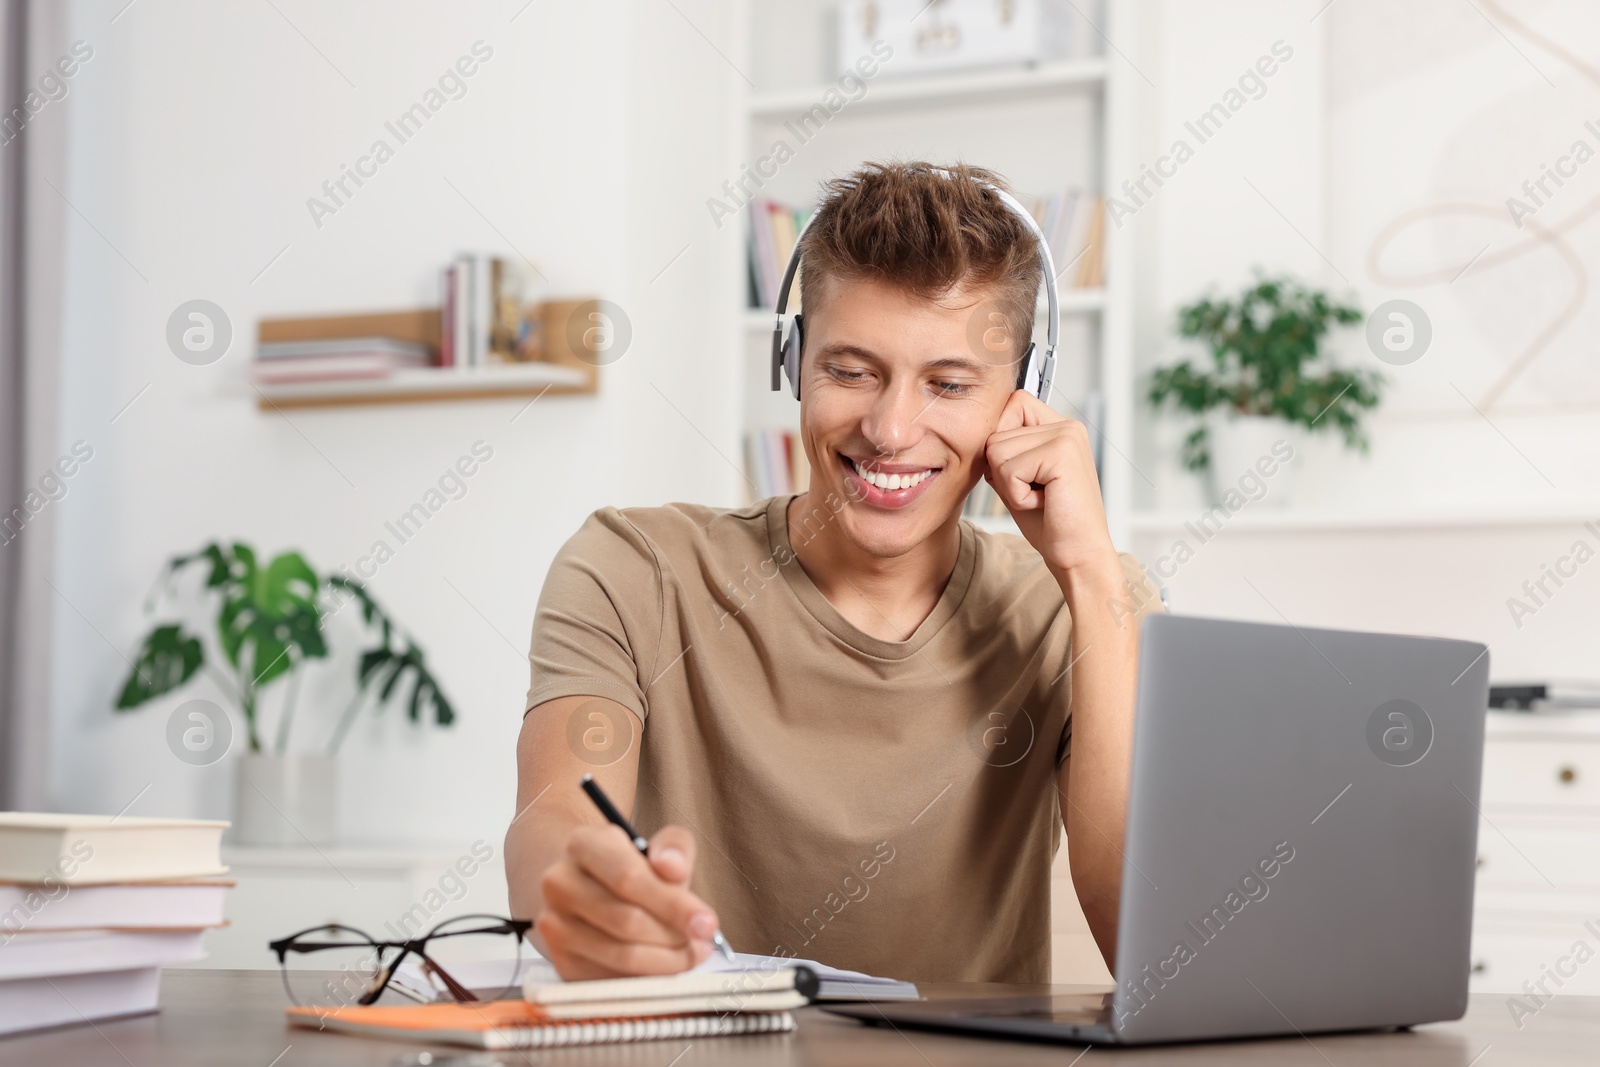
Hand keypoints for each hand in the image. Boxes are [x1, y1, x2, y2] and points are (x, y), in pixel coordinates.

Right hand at [536, 823, 718, 979]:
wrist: (580, 884)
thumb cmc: (626, 865)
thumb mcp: (654, 844)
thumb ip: (675, 848)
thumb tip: (673, 868)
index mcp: (583, 844)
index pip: (629, 879)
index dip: (673, 905)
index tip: (708, 923)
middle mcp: (559, 883)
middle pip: (628, 922)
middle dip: (675, 937)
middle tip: (701, 940)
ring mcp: (554, 925)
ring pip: (622, 956)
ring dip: (667, 961)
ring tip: (689, 951)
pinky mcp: (562, 960)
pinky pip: (613, 979)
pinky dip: (647, 977)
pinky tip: (663, 962)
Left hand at [983, 389, 1117, 576]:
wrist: (1078, 555)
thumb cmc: (1049, 522)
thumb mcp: (1017, 477)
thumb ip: (1002, 449)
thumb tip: (976, 431)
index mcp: (1060, 426)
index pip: (1012, 404)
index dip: (1000, 439)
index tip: (1022, 473)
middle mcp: (1067, 426)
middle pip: (996, 432)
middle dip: (1002, 471)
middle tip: (1035, 492)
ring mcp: (1066, 437)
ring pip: (996, 450)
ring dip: (1009, 485)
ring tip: (1040, 498)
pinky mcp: (1061, 454)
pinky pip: (1008, 470)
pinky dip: (1017, 495)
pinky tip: (1044, 503)